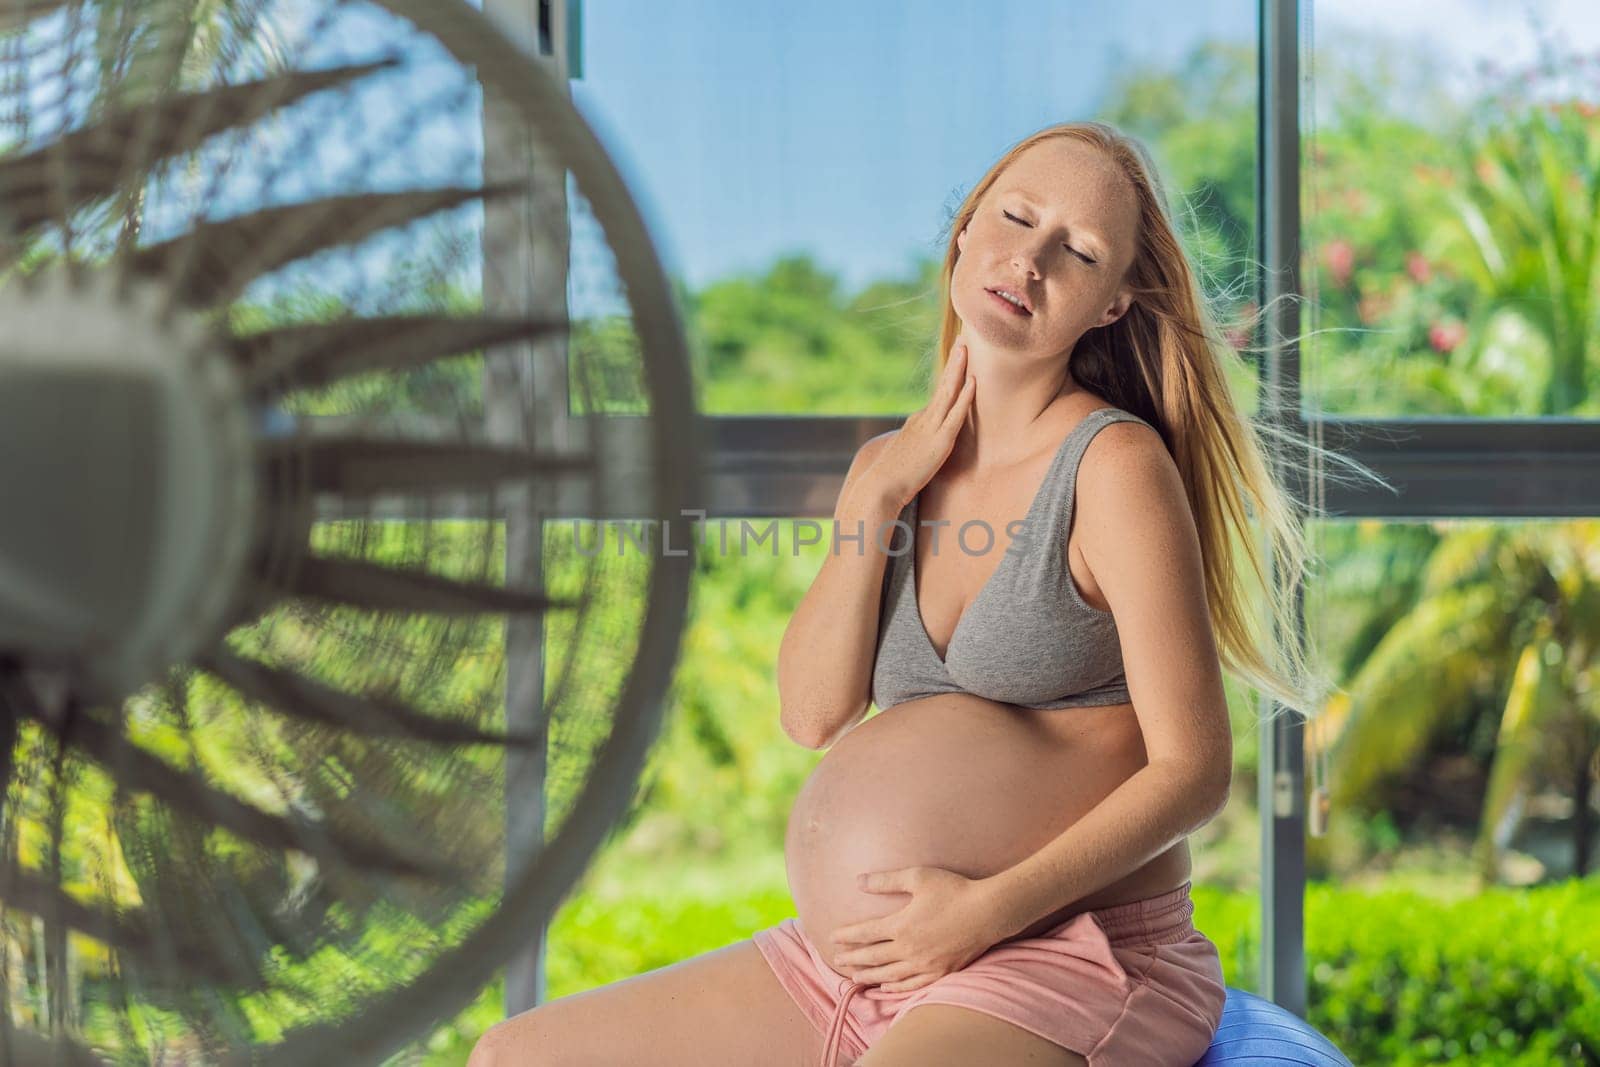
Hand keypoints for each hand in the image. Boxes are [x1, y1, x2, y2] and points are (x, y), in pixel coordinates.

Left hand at [828, 866, 1004, 992]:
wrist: (988, 911)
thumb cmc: (953, 890)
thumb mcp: (917, 877)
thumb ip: (886, 880)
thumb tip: (858, 881)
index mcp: (901, 925)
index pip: (865, 934)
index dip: (846, 936)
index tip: (832, 937)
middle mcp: (909, 949)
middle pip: (873, 957)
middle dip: (852, 958)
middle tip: (836, 960)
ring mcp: (925, 964)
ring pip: (889, 975)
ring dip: (869, 976)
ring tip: (855, 977)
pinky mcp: (941, 972)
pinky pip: (912, 984)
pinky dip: (895, 987)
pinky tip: (886, 987)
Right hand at [863, 339, 974, 509]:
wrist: (879, 488)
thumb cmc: (889, 480)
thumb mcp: (903, 460)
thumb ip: (914, 451)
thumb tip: (918, 454)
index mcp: (916, 424)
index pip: (938, 397)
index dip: (949, 377)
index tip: (957, 359)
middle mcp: (922, 420)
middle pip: (943, 385)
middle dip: (954, 361)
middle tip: (963, 339)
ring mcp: (930, 429)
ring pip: (948, 392)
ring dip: (959, 368)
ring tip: (967, 347)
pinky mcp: (940, 442)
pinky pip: (955, 415)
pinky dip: (964, 397)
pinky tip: (973, 381)